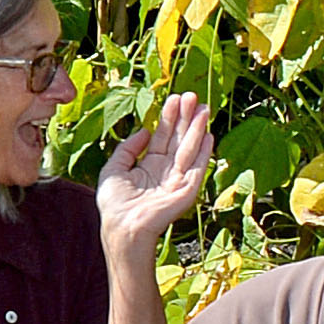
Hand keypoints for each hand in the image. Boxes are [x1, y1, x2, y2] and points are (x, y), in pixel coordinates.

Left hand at [96, 91, 212, 262]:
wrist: (122, 227)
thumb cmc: (115, 203)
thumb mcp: (113, 168)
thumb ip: (127, 148)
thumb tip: (144, 130)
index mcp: (151, 165)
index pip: (164, 137)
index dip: (170, 118)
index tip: (176, 98)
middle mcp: (167, 170)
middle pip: (179, 139)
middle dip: (186, 117)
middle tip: (193, 96)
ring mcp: (179, 180)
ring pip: (190, 148)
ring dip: (198, 128)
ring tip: (204, 108)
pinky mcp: (187, 190)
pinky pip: (198, 168)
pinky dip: (204, 152)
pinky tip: (209, 135)